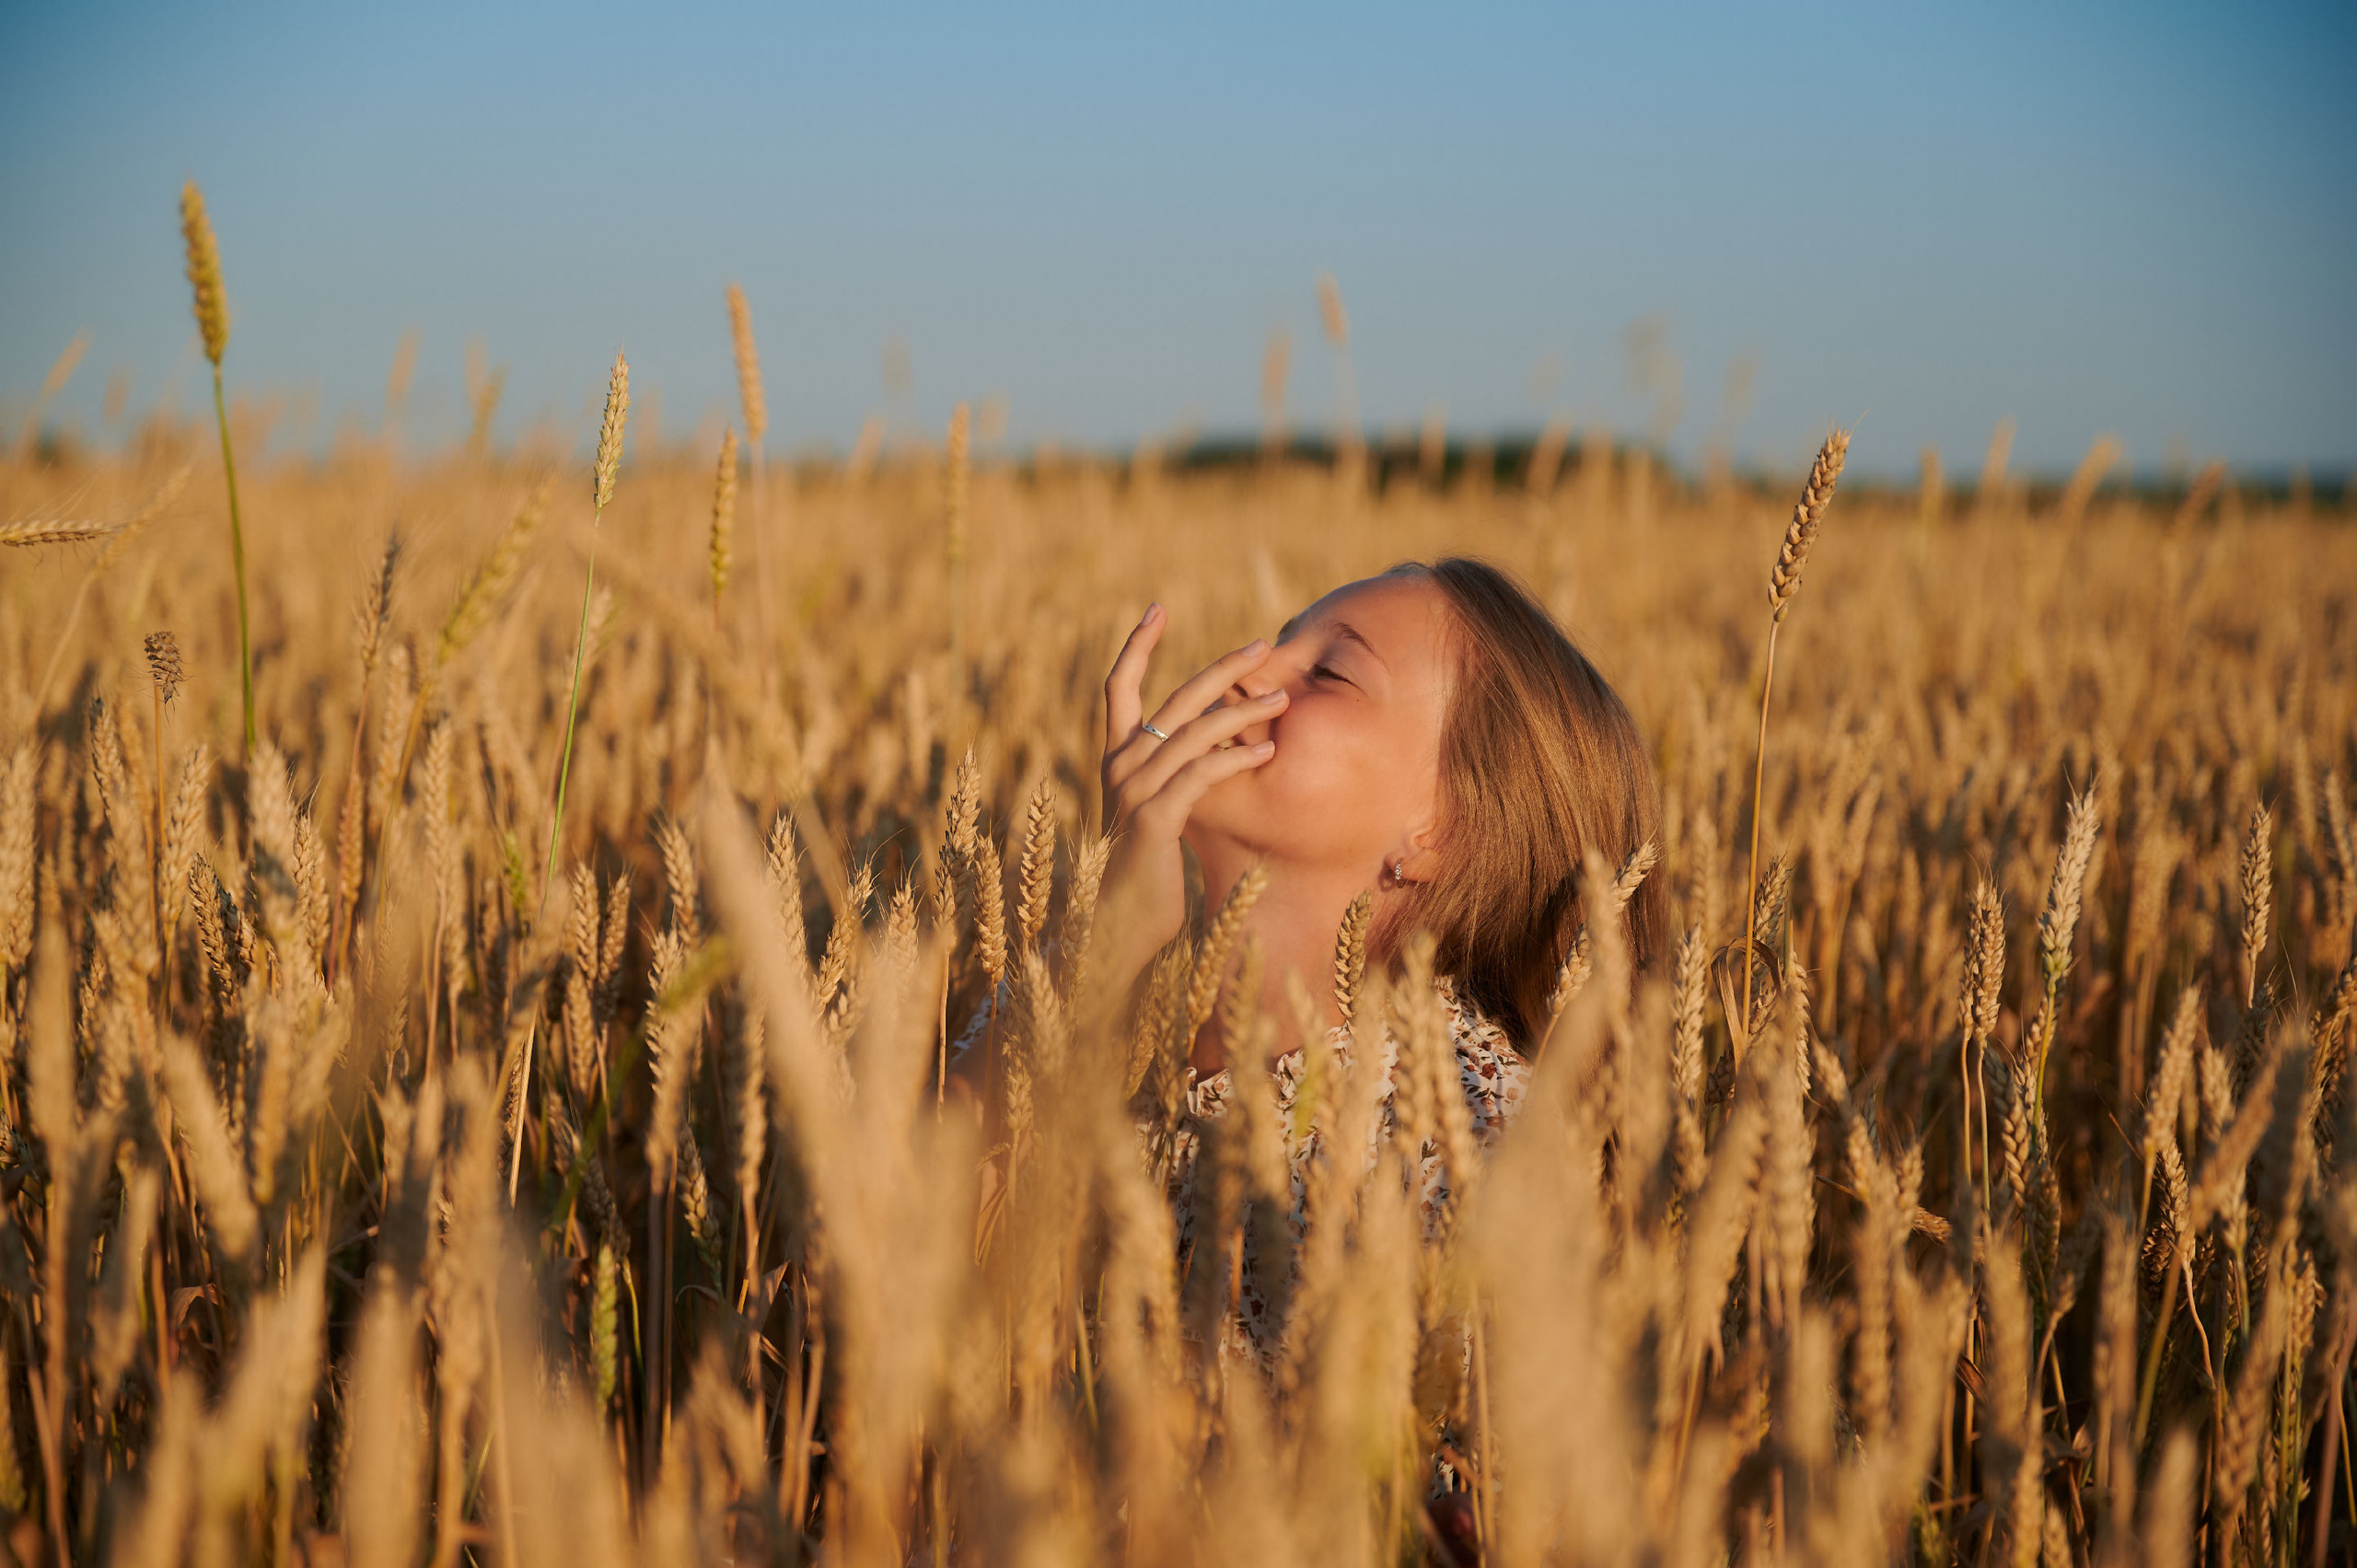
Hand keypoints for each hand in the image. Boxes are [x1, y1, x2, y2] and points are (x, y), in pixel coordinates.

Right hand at [1094, 603, 1285, 994]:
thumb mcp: (1159, 812)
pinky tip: (1268, 749)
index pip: (1116, 686)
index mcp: (1116, 757)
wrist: (1121, 925)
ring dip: (1244, 711)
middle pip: (1173, 699)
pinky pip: (1201, 773)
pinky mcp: (1155, 817)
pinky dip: (1236, 757)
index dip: (1136, 645)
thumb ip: (1173, 776)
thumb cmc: (1148, 872)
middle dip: (1221, 668)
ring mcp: (1134, 790)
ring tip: (1283, 697)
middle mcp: (1119, 765)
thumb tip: (1213, 745)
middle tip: (1263, 644)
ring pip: (1195, 732)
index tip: (1156, 608)